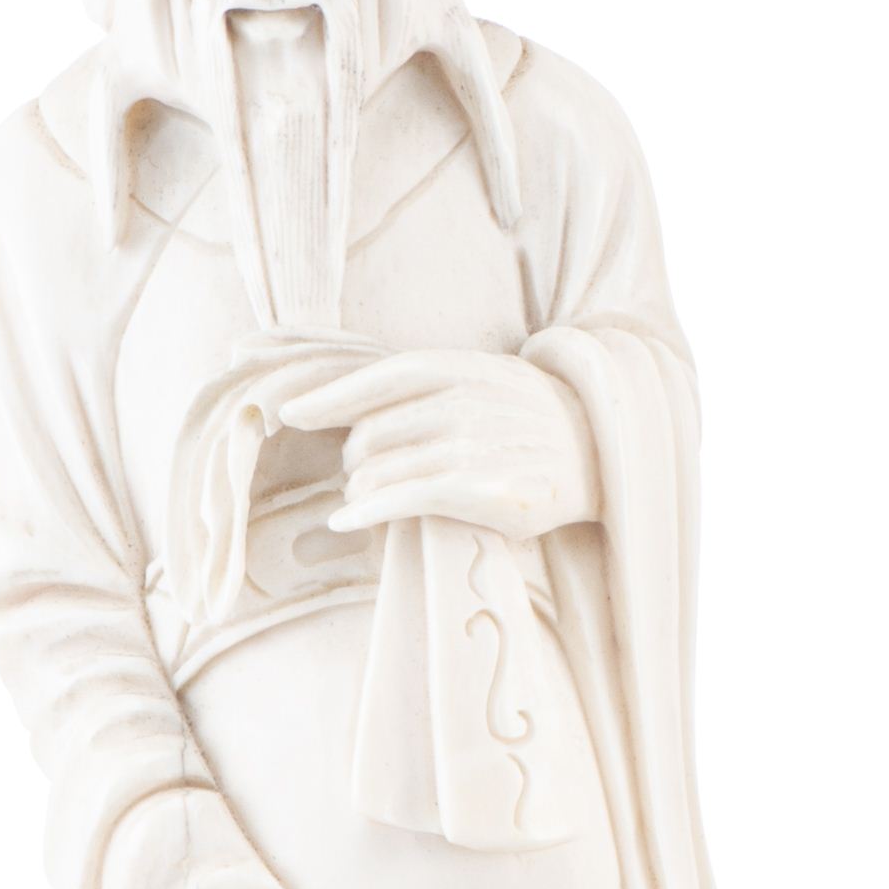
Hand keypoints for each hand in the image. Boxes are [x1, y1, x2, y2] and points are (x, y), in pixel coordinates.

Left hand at [291, 350, 598, 544]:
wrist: (598, 454)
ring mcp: (475, 446)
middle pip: (369, 434)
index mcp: (458, 368)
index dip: (328, 398)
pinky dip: (364, 512)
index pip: (377, 379)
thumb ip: (423, 386)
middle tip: (360, 474)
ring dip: (359, 491)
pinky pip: (402, 500)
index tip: (290, 413)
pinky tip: (346, 520)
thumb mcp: (481, 379)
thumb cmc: (525, 419)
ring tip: (365, 499)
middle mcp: (463, 402)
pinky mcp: (483, 492)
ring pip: (379, 470)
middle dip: (353, 459)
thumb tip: (342, 401)